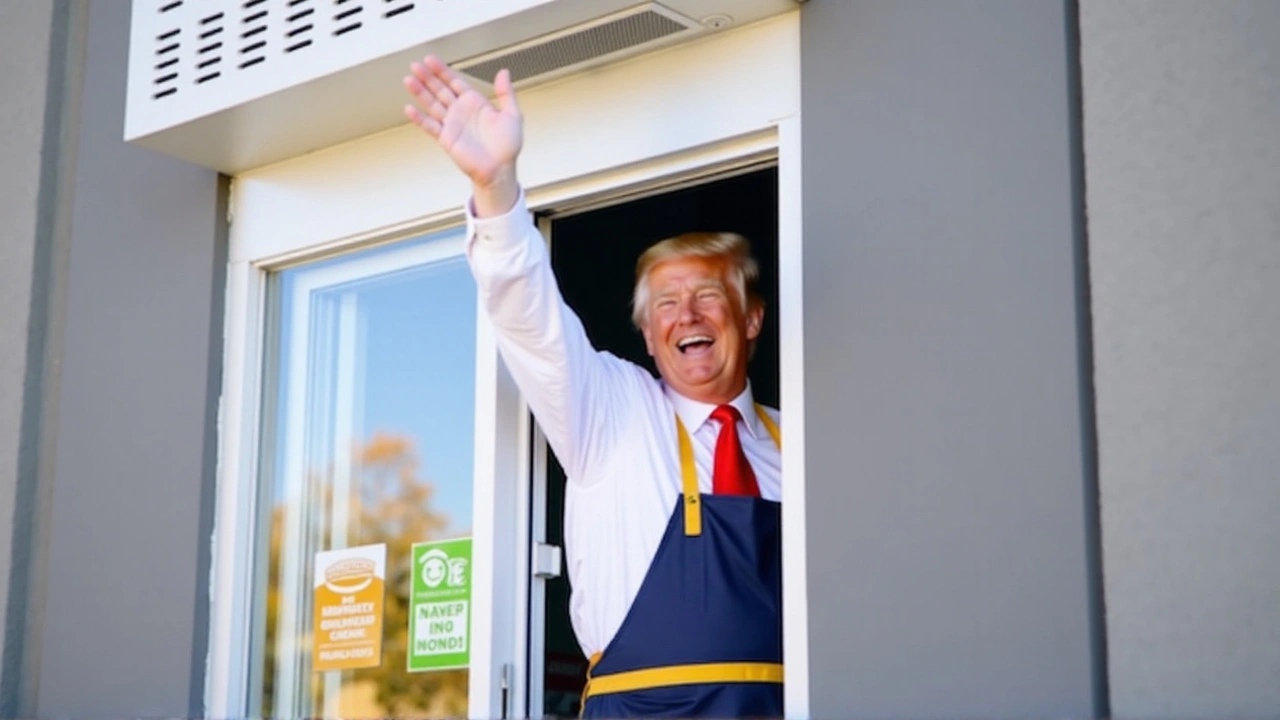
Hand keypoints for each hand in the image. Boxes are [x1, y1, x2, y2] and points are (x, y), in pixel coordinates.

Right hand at [403, 56, 522, 215]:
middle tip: (416, 66)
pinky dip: (419, 118)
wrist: (500, 169)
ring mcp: (452, 124)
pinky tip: (410, 109)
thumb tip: (504, 73)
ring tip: (409, 80)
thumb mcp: (513, 115)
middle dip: (427, 77)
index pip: (455, 81)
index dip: (443, 71)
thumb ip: (506, 93)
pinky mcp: (446, 138)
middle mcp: (461, 111)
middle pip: (440, 89)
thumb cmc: (507, 146)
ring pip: (432, 104)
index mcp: (475, 103)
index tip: (431, 60)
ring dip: (420, 92)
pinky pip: (430, 126)